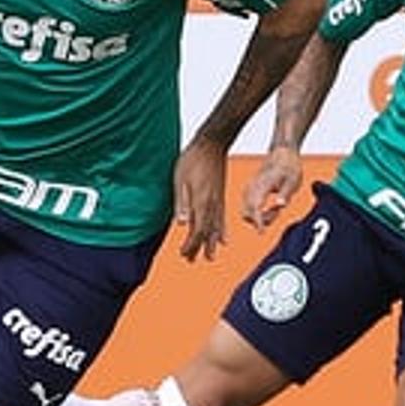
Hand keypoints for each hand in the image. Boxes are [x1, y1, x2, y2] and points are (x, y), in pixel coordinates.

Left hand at [172, 138, 227, 261]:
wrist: (212, 145)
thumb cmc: (193, 159)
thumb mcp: (180, 180)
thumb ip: (182, 203)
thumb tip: (182, 224)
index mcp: (201, 202)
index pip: (197, 231)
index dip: (190, 245)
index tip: (183, 254)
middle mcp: (212, 205)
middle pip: (206, 233)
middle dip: (199, 248)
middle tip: (192, 260)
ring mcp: (218, 201)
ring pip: (216, 228)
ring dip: (211, 243)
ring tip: (210, 256)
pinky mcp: (220, 197)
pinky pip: (223, 219)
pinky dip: (222, 232)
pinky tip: (223, 239)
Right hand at [242, 146, 303, 230]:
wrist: (282, 153)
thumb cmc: (289, 166)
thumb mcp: (293, 180)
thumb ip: (285, 193)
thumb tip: (280, 205)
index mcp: (262, 185)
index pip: (255, 208)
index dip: (257, 222)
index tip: (262, 232)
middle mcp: (252, 188)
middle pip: (247, 213)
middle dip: (260, 220)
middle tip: (277, 212)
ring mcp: (249, 189)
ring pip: (246, 212)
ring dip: (260, 217)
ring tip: (276, 208)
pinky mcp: (249, 191)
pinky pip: (249, 208)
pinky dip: (258, 212)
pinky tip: (271, 206)